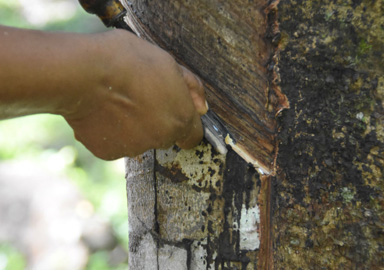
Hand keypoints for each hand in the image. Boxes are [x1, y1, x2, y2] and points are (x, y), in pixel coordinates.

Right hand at [64, 30, 206, 159]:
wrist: (84, 73)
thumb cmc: (127, 61)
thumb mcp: (168, 63)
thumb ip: (190, 88)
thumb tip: (202, 106)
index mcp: (180, 119)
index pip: (193, 136)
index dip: (184, 123)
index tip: (172, 112)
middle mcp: (160, 139)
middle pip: (164, 136)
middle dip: (156, 121)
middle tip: (138, 97)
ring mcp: (133, 148)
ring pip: (137, 140)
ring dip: (131, 126)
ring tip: (115, 101)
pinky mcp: (107, 151)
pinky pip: (112, 142)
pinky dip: (108, 131)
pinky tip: (100, 111)